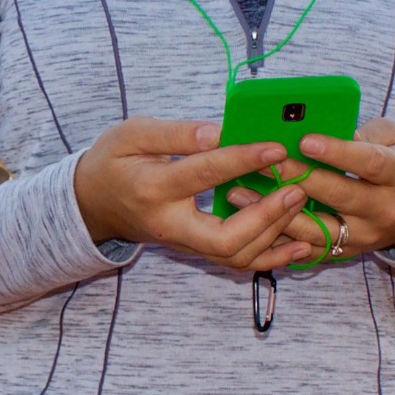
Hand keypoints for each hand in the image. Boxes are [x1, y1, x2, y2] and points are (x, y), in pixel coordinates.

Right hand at [72, 117, 331, 274]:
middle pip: (225, 239)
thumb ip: (175, 133)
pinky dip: (271, 256)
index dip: (243, 160)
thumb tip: (218, 131)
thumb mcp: (131, 134)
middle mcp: (170, 225)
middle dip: (267, 217)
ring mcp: (183, 244)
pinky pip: (236, 262)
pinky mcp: (195, 251)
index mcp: (152, 189)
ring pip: (235, 256)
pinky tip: (299, 244)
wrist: (92, 202)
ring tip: (301, 204)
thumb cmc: (113, 161)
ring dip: (274, 236)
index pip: (204, 175)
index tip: (276, 146)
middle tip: (295, 188)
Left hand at [233, 116, 394, 259]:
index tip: (305, 139)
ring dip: (275, 211)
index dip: (337, 152)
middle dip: (297, 177)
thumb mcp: (393, 139)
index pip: (368, 162)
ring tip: (239, 193)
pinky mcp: (349, 252)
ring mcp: (367, 236)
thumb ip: (358, 133)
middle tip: (262, 161)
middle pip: (338, 195)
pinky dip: (278, 235)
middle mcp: (386, 209)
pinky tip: (249, 220)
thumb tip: (309, 127)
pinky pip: (309, 247)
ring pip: (317, 228)